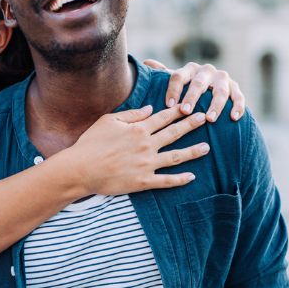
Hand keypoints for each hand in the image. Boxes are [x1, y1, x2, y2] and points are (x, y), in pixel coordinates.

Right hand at [65, 105, 209, 195]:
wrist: (81, 169)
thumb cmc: (91, 143)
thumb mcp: (108, 121)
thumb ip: (131, 114)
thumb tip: (151, 108)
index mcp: (138, 129)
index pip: (163, 117)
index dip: (178, 111)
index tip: (190, 106)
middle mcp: (146, 145)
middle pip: (174, 133)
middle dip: (191, 125)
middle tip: (205, 118)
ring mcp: (146, 164)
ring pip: (176, 156)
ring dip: (193, 152)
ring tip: (206, 148)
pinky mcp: (143, 181)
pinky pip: (166, 181)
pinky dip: (180, 179)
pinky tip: (191, 177)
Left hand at [143, 59, 244, 121]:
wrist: (210, 90)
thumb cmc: (185, 88)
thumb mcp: (174, 81)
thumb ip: (161, 74)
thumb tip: (145, 62)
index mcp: (189, 69)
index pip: (178, 76)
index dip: (173, 90)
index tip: (168, 105)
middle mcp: (206, 71)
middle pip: (198, 83)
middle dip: (192, 97)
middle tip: (186, 112)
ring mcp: (222, 79)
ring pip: (220, 90)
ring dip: (215, 105)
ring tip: (209, 119)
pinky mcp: (235, 88)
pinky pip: (238, 96)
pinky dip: (237, 106)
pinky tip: (233, 118)